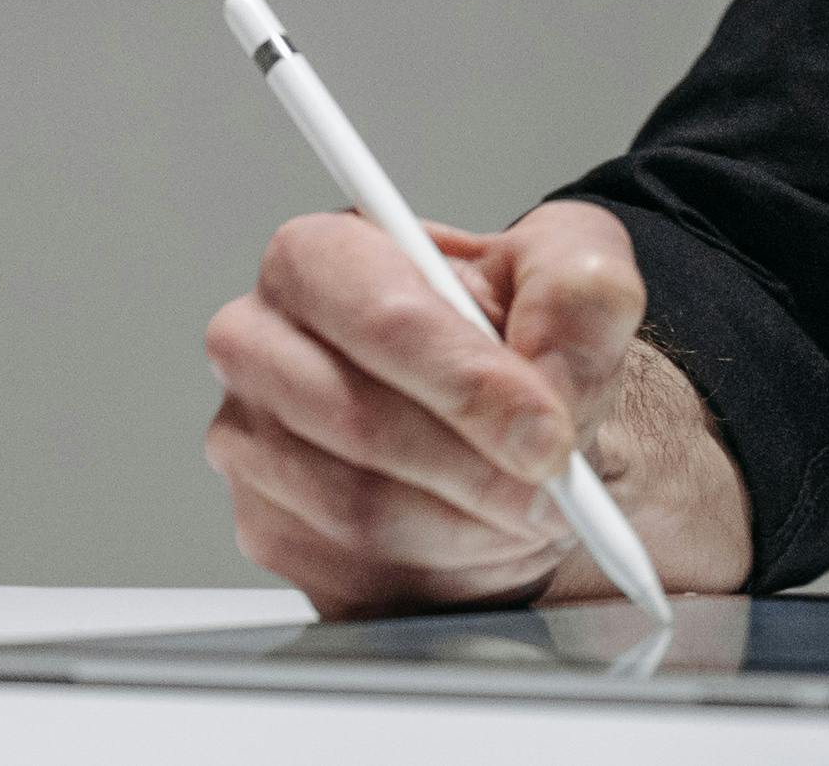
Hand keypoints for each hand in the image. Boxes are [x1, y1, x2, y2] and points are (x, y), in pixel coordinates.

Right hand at [202, 197, 751, 615]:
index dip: (468, 382)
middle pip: (358, 420)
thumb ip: (577, 292)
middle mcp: (260, 344)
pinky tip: (477, 533)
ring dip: (467, 520)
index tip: (545, 432)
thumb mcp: (578, 273)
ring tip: (525, 502)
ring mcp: (250, 446)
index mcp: (320, 256)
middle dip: (476, 465)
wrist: (508, 429)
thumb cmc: (519, 338)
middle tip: (552, 483)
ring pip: (358, 508)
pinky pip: (353, 571)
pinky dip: (439, 568)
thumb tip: (553, 368)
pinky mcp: (269, 535)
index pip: (379, 317)